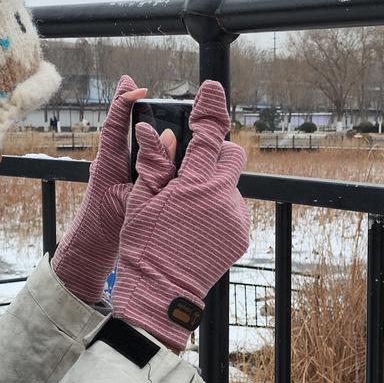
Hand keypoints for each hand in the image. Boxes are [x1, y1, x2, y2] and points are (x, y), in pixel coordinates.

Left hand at [51, 76, 151, 303]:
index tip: (138, 89)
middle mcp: (108, 162)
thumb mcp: (133, 198)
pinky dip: (143, 144)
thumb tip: (169, 140)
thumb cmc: (106, 229)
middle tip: (132, 82)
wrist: (89, 252)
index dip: (124, 103)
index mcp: (108, 163)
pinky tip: (159, 142)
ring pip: (125, 141)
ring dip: (134, 121)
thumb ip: (153, 170)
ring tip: (143, 100)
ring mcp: (113, 172)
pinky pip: (132, 156)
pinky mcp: (119, 182)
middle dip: (125, 104)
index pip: (116, 125)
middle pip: (118, 127)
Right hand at [112, 80, 250, 349]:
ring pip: (230, 183)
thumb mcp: (143, 201)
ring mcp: (236, 217)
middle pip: (231, 155)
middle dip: (214, 153)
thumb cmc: (145, 245)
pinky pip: (231, 208)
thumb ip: (154, 164)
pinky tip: (195, 224)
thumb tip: (155, 132)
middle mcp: (224, 197)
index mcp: (197, 184)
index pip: (209, 135)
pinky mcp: (241, 234)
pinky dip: (217, 208)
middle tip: (190, 165)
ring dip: (212, 184)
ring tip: (186, 207)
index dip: (210, 108)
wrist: (163, 293)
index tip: (211, 89)